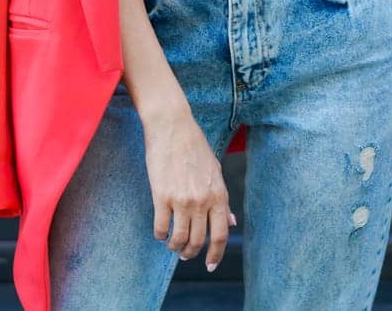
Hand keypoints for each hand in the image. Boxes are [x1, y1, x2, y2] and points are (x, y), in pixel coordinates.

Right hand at [141, 110, 234, 271]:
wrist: (172, 127)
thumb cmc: (194, 147)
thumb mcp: (215, 172)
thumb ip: (223, 200)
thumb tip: (231, 222)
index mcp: (219, 195)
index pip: (220, 235)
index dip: (216, 255)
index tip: (210, 265)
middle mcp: (202, 201)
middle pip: (198, 241)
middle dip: (191, 253)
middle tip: (185, 254)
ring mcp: (182, 199)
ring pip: (179, 238)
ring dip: (175, 247)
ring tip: (172, 245)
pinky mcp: (161, 196)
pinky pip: (161, 227)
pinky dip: (160, 235)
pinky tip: (160, 232)